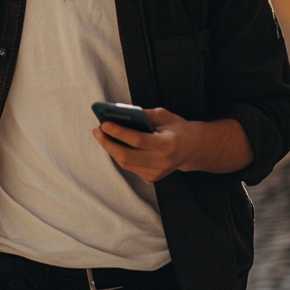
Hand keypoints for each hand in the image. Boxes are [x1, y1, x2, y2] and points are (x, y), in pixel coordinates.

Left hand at [92, 108, 252, 182]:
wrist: (193, 149)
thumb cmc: (177, 129)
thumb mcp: (163, 115)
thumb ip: (143, 114)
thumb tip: (119, 112)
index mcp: (167, 145)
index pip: (137, 140)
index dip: (119, 132)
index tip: (104, 123)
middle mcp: (162, 162)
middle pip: (127, 156)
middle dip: (108, 142)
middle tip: (97, 130)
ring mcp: (156, 173)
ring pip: (125, 163)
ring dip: (110, 149)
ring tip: (101, 135)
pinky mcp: (152, 178)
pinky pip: (129, 167)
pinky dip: (119, 155)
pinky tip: (114, 144)